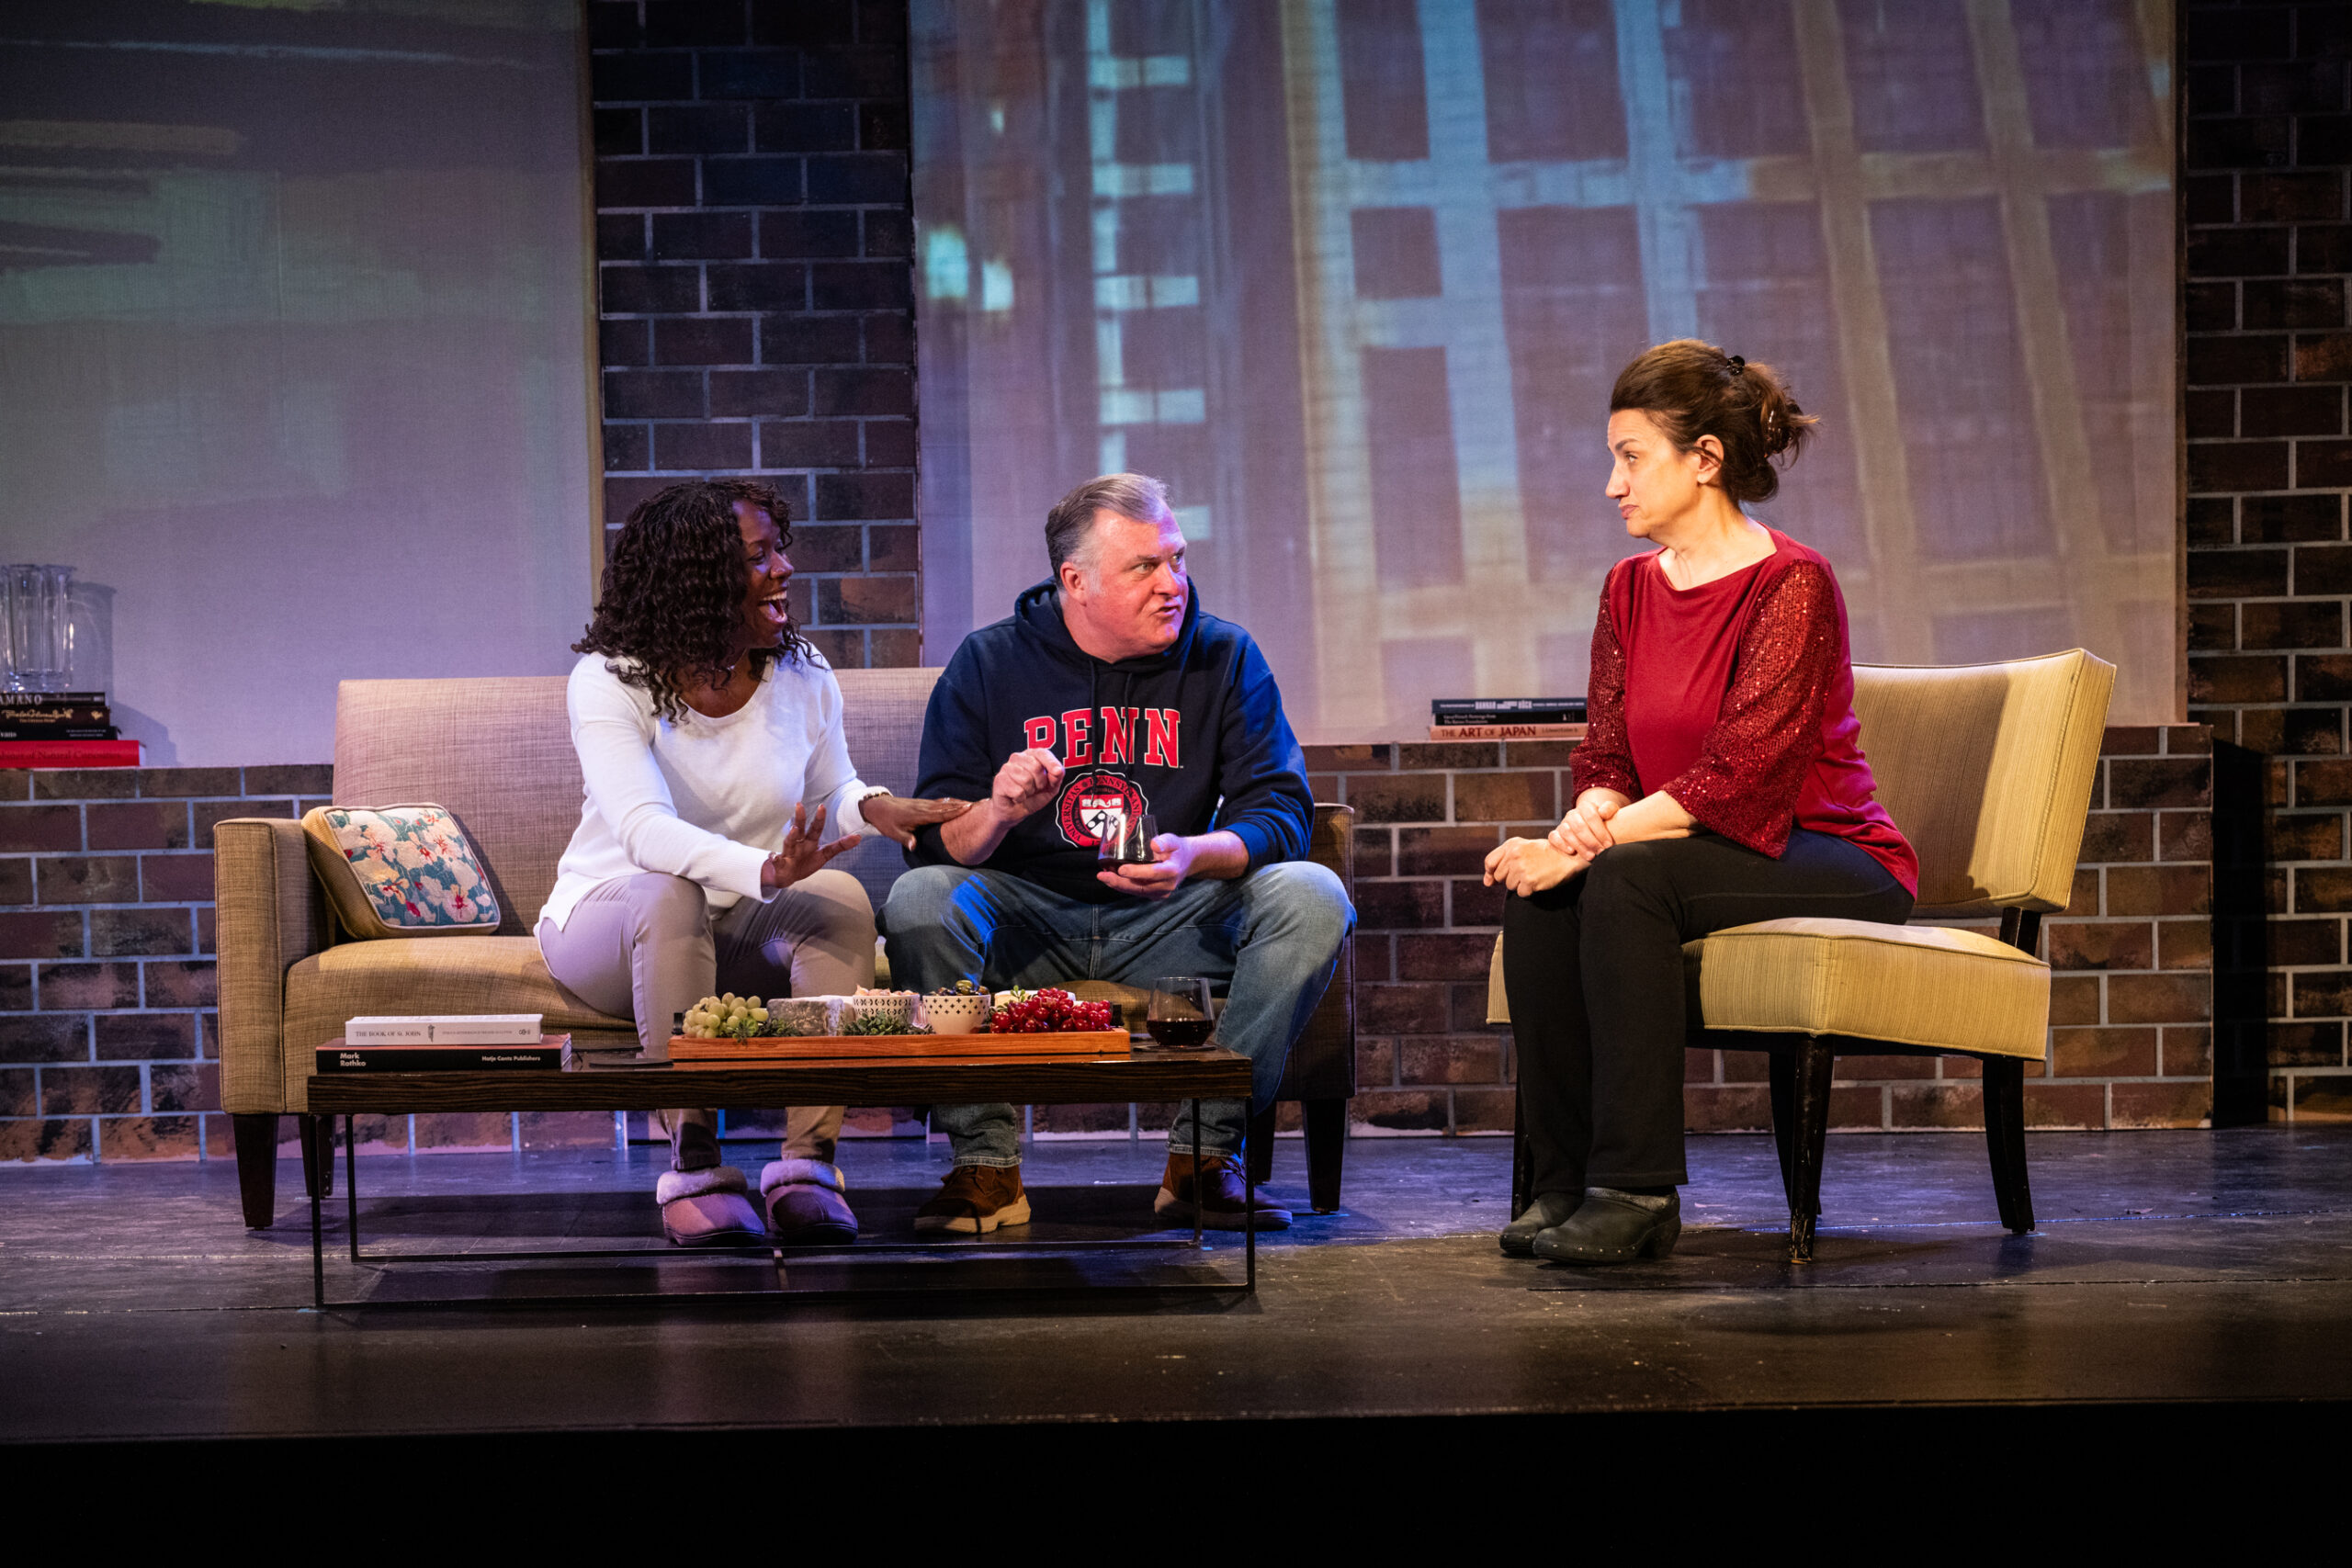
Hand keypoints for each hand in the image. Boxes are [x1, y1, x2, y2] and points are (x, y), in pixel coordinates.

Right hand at [762, 802, 857, 889]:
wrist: (786, 876)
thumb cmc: (806, 862)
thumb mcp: (825, 854)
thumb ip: (840, 846)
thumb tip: (859, 837)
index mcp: (809, 841)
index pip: (816, 828)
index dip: (820, 818)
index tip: (822, 806)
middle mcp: (798, 844)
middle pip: (800, 829)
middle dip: (800, 818)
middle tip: (799, 805)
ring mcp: (788, 853)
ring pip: (789, 843)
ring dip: (791, 836)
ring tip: (794, 830)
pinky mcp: (779, 864)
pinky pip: (776, 861)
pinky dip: (774, 859)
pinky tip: (773, 857)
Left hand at [857, 794, 971, 847]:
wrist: (878, 807)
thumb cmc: (886, 822)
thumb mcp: (893, 833)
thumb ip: (906, 839)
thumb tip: (914, 847)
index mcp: (918, 816)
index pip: (940, 814)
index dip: (954, 812)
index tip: (967, 809)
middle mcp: (923, 808)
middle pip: (945, 806)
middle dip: (961, 805)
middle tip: (977, 805)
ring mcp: (923, 804)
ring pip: (943, 803)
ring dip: (957, 803)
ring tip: (972, 803)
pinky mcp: (921, 803)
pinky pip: (938, 802)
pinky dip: (949, 802)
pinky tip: (956, 802)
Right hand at [989, 747, 1065, 821]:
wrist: (1015, 811)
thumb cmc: (1033, 796)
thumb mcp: (1051, 788)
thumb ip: (1057, 777)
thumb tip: (1058, 771)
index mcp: (1031, 755)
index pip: (1042, 753)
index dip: (1051, 763)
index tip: (1058, 772)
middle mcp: (1017, 757)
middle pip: (1035, 767)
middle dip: (1040, 783)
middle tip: (1035, 789)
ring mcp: (1006, 767)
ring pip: (1026, 780)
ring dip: (1029, 792)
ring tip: (1025, 793)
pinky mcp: (999, 779)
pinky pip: (1018, 791)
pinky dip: (1020, 798)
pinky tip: (1016, 797)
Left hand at [1097, 833, 1193, 899]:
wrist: (1186, 861)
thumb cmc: (1177, 849)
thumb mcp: (1174, 840)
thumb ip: (1165, 841)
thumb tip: (1153, 845)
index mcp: (1172, 871)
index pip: (1153, 873)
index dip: (1136, 873)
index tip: (1121, 869)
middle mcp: (1167, 885)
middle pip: (1140, 886)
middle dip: (1120, 882)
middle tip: (1103, 876)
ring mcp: (1161, 893)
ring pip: (1136, 891)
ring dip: (1119, 885)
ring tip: (1103, 877)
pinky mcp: (1155, 895)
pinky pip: (1137, 892)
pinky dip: (1124, 887)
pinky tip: (1111, 880)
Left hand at [1482, 836, 1584, 896]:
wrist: (1569, 857)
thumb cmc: (1546, 853)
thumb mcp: (1523, 848)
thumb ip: (1502, 861)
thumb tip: (1487, 883)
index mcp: (1512, 845)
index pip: (1490, 862)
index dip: (1491, 872)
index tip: (1495, 878)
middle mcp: (1515, 855)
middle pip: (1500, 876)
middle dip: (1510, 878)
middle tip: (1526, 872)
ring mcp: (1522, 868)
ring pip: (1510, 886)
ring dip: (1520, 885)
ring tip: (1534, 875)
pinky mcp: (1530, 881)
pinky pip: (1521, 893)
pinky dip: (1529, 891)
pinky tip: (1538, 882)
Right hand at [1548, 795, 1620, 858]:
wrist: (1590, 828)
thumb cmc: (1603, 822)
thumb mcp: (1610, 813)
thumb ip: (1609, 809)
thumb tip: (1603, 813)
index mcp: (1585, 807)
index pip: (1591, 816)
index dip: (1600, 831)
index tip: (1608, 844)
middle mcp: (1572, 814)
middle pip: (1579, 826)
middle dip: (1591, 841)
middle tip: (1601, 852)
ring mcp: (1563, 824)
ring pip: (1567, 832)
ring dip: (1580, 846)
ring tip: (1591, 856)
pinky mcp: (1555, 834)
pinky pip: (1553, 837)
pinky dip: (1561, 844)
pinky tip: (1572, 851)